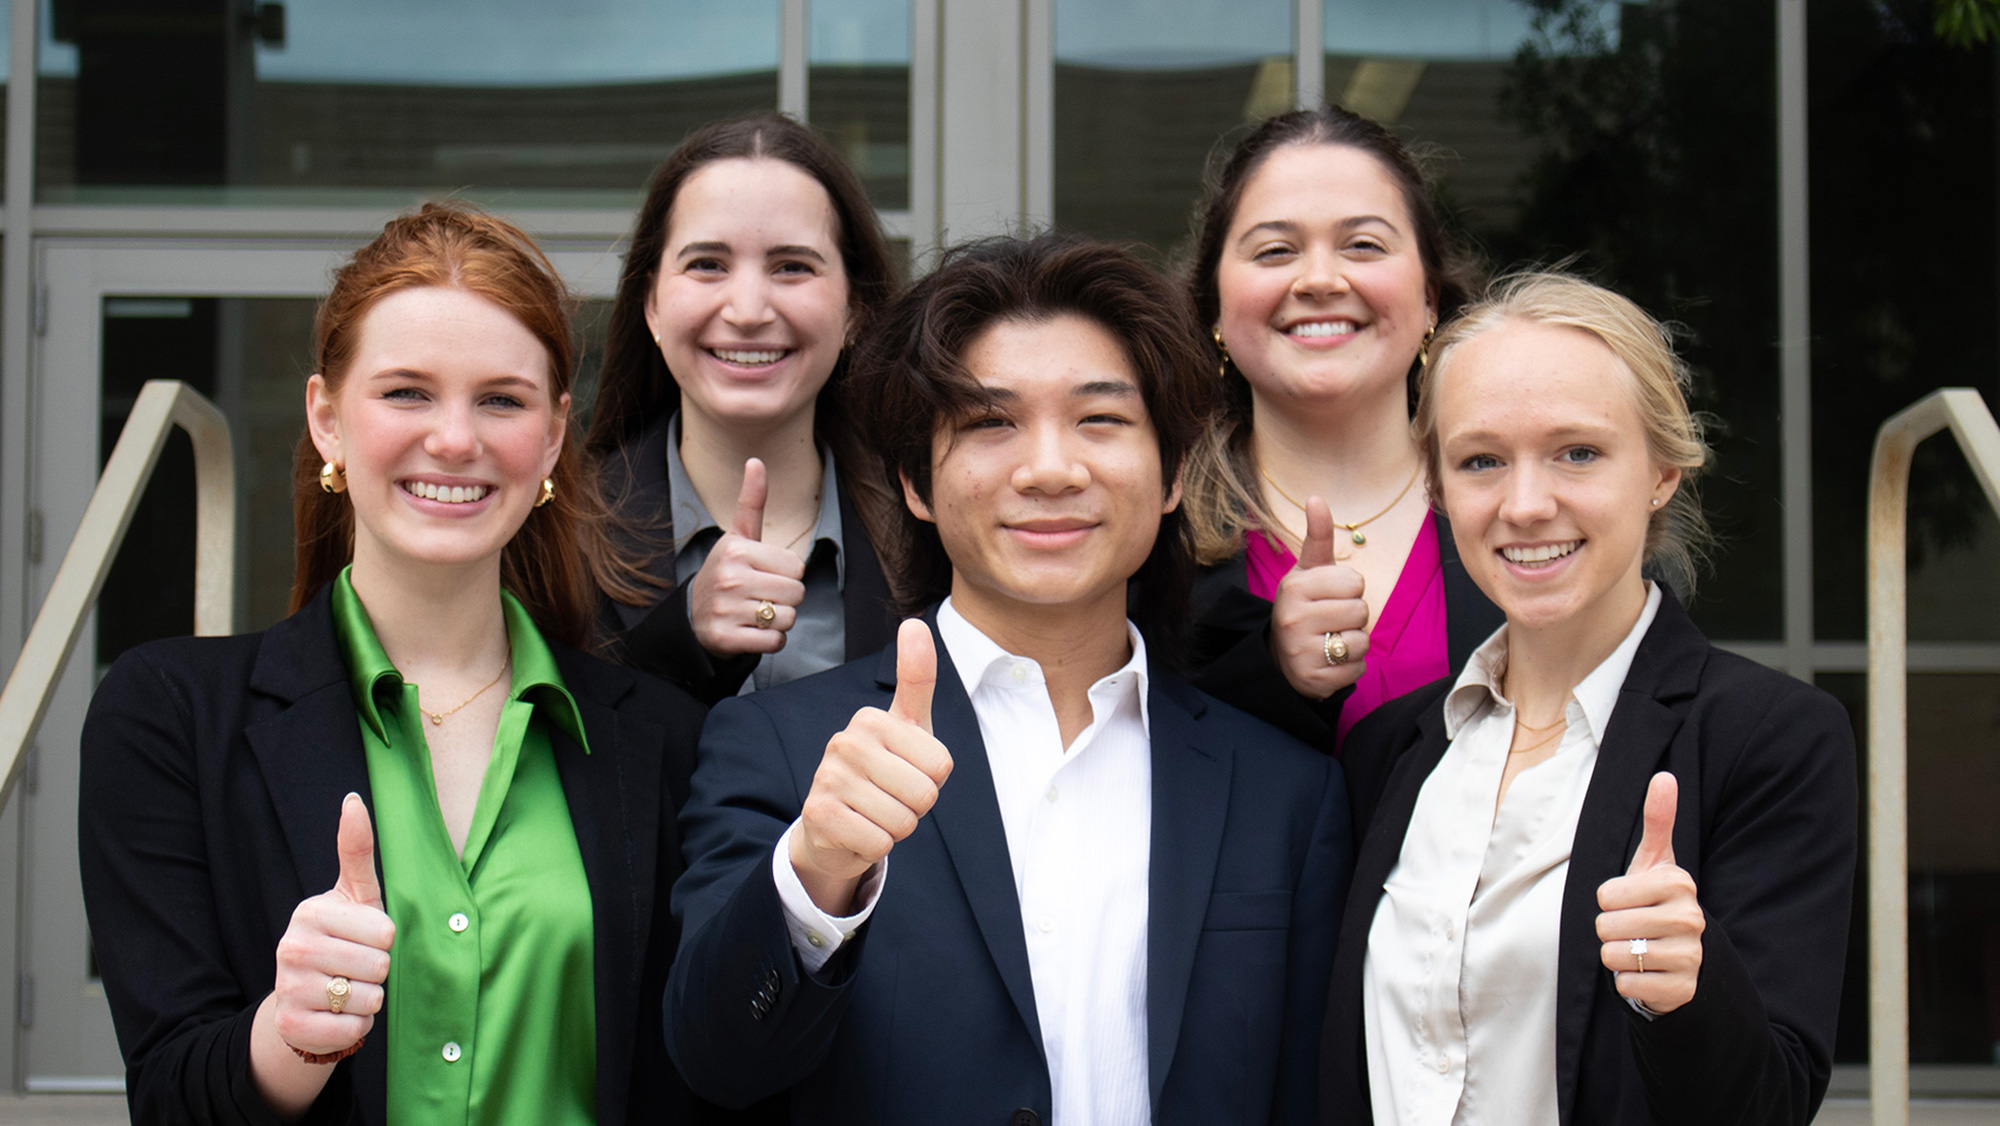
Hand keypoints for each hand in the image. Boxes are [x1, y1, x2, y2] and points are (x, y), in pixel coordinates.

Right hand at [270, 794, 395, 1054]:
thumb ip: (357, 850)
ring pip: (368, 999)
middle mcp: (292, 947)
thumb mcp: (355, 895)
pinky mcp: (291, 1025)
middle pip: (379, 966)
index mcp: (310, 912)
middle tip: (356, 969)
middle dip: (378, 972)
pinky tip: (337, 1015)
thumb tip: (352, 799)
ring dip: (368, 1001)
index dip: (385, 941)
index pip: (386, 932)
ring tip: (347, 991)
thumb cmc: (344, 939)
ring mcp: (287, 987)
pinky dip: (355, 1027)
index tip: (365, 939)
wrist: (306, 1001)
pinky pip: (353, 1030)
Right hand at [688, 458, 808, 657]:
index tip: (765, 574)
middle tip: (761, 596)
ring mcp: (726, 610)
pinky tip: (752, 631)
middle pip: (797, 593)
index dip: (788, 573)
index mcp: (737, 550)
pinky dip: (770, 641)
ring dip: (779, 621)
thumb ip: (751, 502)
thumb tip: (756, 461)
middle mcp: (729, 578)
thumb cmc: (727, 572)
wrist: (692, 616)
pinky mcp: (726, 638)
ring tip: (756, 613)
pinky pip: (775, 643)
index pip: (798, 567)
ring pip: (788, 619)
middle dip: (787, 598)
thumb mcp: (737, 536)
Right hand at [790, 619, 953, 914]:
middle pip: (924, 794)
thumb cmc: (882, 771)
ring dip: (896, 829)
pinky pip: (878, 843)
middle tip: (890, 799)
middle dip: (915, 808)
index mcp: (871, 718)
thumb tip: (914, 622)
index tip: (906, 773)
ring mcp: (827, 776)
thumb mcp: (908, 726)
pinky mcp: (818, 814)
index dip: (933, 781)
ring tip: (874, 814)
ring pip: (902, 822)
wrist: (832, 825)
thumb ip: (917, 678)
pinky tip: (858, 831)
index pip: (940, 766)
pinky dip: (875, 846)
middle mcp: (844, 741)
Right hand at [1270, 497, 1370, 698]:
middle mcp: (1292, 618)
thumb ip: (1317, 537)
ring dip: (1353, 643)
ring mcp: (1300, 651)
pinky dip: (1350, 668)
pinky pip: (1357, 670)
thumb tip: (1316, 497)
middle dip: (1354, 617)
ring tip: (1331, 640)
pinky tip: (1330, 662)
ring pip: (1361, 642)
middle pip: (1361, 611)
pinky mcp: (1313, 680)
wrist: (1281, 657)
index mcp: (1294, 587)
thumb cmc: (1304, 606)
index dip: (1349, 590)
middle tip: (1331, 620)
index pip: (1355, 582)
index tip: (1329, 596)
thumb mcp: (1308, 571)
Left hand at [1596, 772, 1704, 1013]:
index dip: (1608, 900)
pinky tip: (1647, 974)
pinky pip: (1626, 985)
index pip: (1606, 894)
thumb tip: (1665, 776)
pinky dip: (1627, 983)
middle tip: (1632, 929)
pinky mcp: (1682, 990)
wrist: (1683, 959)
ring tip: (1638, 950)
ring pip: (1614, 956)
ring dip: (1616, 956)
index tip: (1630, 902)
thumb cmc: (1657, 902)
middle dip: (1609, 930)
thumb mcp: (1655, 862)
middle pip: (1606, 925)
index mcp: (1678, 883)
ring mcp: (1690, 956)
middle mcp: (1690, 918)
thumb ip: (1658, 820)